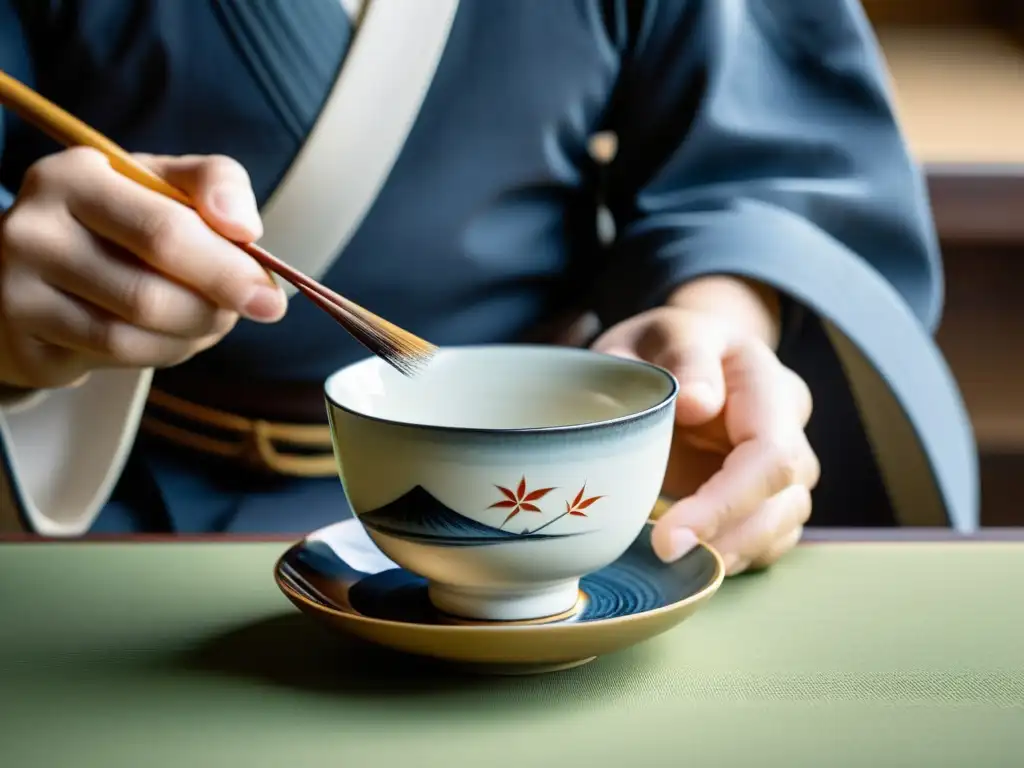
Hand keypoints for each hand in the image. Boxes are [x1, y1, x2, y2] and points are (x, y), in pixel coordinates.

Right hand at [0, 149, 285, 390]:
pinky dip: (159, 353)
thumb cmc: (124, 216)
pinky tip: (171, 335)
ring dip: (191, 336)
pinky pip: (111, 361)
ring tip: (210, 319)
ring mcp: (16, 291)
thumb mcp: (168, 182)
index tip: (271, 299)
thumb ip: (217, 184)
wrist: (45, 260)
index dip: (228, 272)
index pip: (165, 233)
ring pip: (131, 337)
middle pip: (149, 295)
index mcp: (73, 177)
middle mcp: (31, 230)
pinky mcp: (21, 342)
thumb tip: (245, 228)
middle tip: (246, 312)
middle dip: (214, 311)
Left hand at [593, 305, 818, 575]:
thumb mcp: (661, 333)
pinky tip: (691, 560)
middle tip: (663, 556)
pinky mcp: (769, 495)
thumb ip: (681, 355)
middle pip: (786, 498)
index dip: (724, 503)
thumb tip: (697, 402)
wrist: (676, 356)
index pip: (769, 453)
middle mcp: (788, 424)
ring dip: (732, 553)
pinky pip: (768, 539)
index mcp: (763, 379)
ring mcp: (785, 463)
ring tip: (674, 563)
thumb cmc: (662, 345)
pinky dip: (733, 557)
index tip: (667, 536)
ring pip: (783, 525)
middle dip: (727, 537)